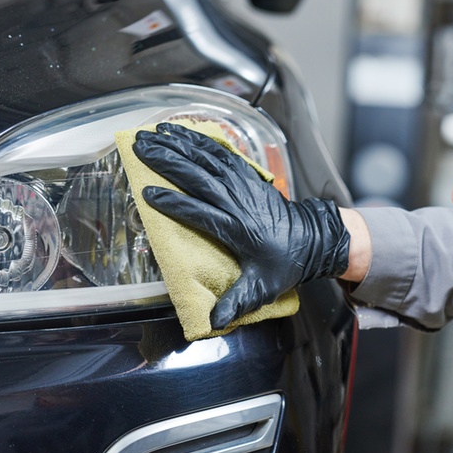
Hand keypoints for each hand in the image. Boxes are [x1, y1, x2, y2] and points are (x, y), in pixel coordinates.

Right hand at [132, 123, 349, 328]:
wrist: (313, 240)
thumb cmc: (284, 264)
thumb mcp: (262, 288)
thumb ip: (237, 302)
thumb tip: (214, 321)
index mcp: (236, 229)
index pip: (200, 212)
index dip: (174, 203)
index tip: (147, 194)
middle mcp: (238, 202)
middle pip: (199, 176)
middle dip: (167, 160)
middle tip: (139, 147)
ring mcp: (243, 185)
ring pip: (207, 159)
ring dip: (179, 143)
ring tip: (152, 133)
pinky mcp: (248, 175)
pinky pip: (222, 153)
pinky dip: (200, 140)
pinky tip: (180, 131)